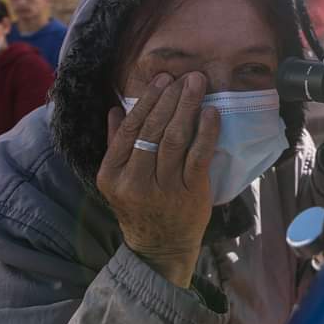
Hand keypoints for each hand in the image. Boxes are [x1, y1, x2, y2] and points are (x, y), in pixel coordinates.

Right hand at [97, 72, 217, 288]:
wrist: (160, 248)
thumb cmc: (140, 207)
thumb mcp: (118, 180)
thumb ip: (116, 145)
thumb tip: (115, 110)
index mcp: (112, 174)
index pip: (130, 129)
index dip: (148, 101)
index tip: (163, 79)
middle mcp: (134, 182)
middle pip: (153, 130)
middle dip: (171, 98)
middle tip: (185, 76)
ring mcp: (163, 189)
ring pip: (174, 140)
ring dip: (187, 108)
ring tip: (197, 84)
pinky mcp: (190, 194)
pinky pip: (198, 157)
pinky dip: (205, 133)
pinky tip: (211, 113)